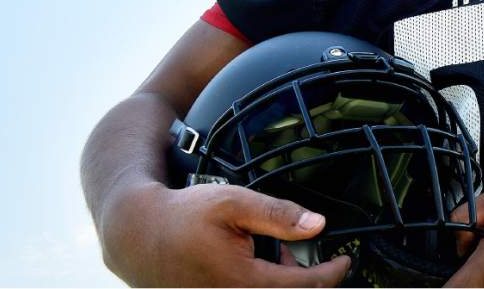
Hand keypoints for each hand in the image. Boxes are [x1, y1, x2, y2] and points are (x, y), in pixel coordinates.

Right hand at [101, 182, 350, 286]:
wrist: (138, 235)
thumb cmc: (185, 216)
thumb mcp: (235, 203)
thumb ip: (278, 215)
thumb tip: (318, 226)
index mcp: (241, 282)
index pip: (302, 288)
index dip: (330, 275)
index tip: (344, 261)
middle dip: (305, 281)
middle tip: (307, 256)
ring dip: (281, 282)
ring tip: (276, 254)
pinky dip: (261, 284)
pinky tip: (256, 265)